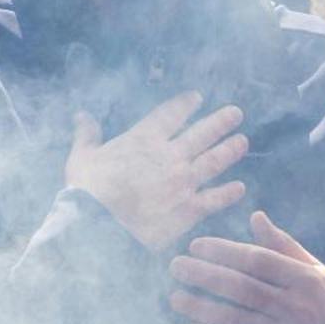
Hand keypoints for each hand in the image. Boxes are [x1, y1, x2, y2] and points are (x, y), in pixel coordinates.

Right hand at [64, 91, 247, 251]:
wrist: (98, 226)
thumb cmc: (86, 191)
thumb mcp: (81, 157)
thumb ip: (86, 134)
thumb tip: (81, 115)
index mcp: (143, 139)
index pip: (171, 114)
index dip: (186, 104)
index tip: (197, 97)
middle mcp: (169, 155)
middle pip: (202, 133)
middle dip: (220, 122)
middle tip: (235, 113)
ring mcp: (182, 181)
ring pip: (214, 160)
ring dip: (230, 150)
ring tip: (243, 141)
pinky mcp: (189, 208)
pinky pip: (215, 198)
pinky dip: (228, 192)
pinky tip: (239, 187)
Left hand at [169, 209, 324, 323]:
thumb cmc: (324, 298)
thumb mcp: (312, 268)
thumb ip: (281, 245)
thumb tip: (255, 216)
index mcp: (303, 279)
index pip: (256, 260)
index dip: (223, 251)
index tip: (195, 246)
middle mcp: (296, 306)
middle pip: (241, 288)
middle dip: (204, 276)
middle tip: (175, 267)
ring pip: (237, 320)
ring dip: (201, 309)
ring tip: (175, 298)